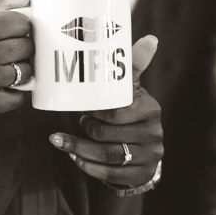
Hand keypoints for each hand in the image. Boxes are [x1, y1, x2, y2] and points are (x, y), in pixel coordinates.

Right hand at [0, 0, 32, 121]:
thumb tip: (23, 0)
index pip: (21, 23)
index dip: (18, 26)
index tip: (10, 32)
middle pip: (26, 47)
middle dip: (19, 47)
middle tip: (4, 51)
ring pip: (26, 72)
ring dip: (18, 70)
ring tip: (1, 69)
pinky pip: (17, 98)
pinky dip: (12, 94)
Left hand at [49, 36, 162, 186]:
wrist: (140, 149)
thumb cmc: (128, 114)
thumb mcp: (130, 91)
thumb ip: (132, 66)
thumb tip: (151, 38)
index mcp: (151, 110)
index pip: (117, 113)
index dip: (96, 114)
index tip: (83, 109)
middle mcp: (154, 135)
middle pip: (109, 136)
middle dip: (86, 132)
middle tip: (75, 123)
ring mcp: (149, 157)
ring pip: (108, 156)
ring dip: (80, 149)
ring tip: (61, 141)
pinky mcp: (141, 175)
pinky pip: (111, 175)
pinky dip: (89, 167)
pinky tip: (75, 158)